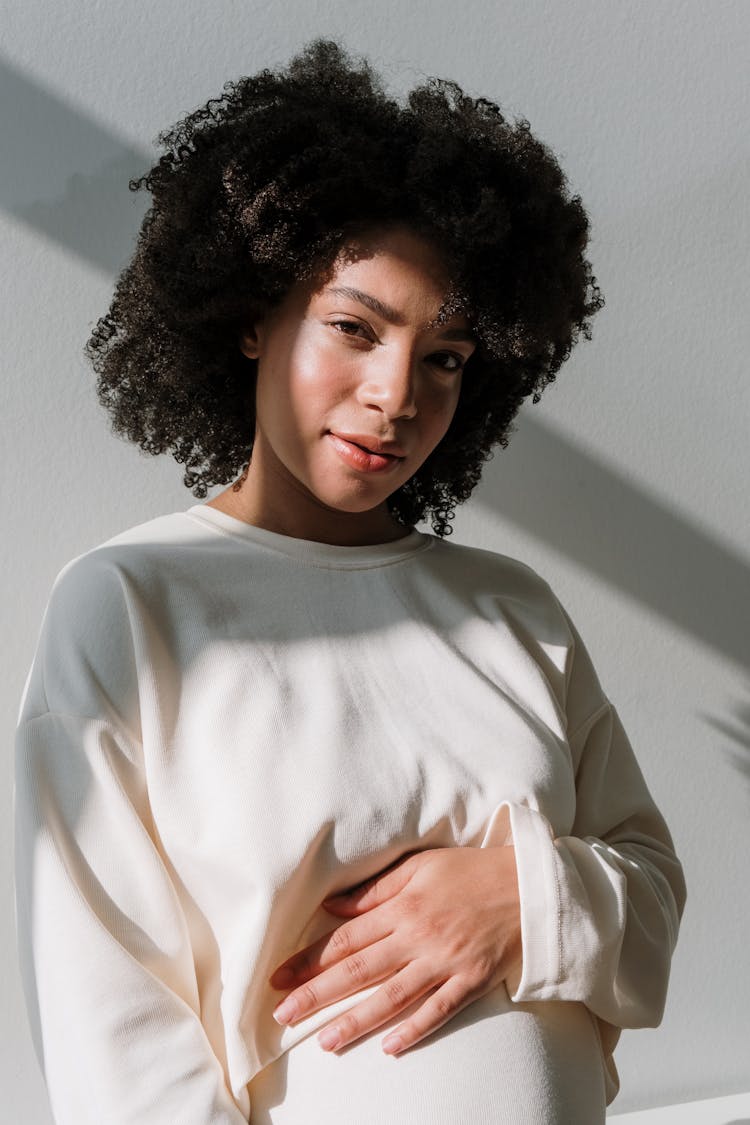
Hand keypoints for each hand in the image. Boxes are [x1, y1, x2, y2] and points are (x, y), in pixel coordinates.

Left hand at [268, 845, 521, 1055]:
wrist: (529, 885)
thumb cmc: (470, 871)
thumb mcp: (419, 866)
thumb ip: (376, 889)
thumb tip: (334, 907)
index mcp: (402, 906)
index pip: (346, 939)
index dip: (310, 959)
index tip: (280, 977)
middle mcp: (418, 936)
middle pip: (359, 971)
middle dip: (317, 994)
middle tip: (283, 1015)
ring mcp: (444, 961)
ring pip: (392, 996)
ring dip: (356, 1020)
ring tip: (324, 1041)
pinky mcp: (470, 981)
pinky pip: (438, 1010)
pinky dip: (414, 1029)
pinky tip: (390, 1047)